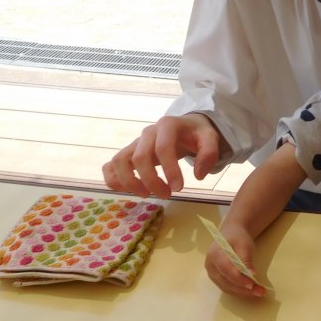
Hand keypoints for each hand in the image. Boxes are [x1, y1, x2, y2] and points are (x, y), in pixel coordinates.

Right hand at [101, 114, 224, 197]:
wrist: (185, 127)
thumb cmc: (196, 134)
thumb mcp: (210, 138)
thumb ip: (210, 154)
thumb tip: (199, 176)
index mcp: (168, 125)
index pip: (163, 148)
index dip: (169, 170)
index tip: (179, 189)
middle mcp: (147, 133)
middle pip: (139, 157)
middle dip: (151, 181)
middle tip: (167, 195)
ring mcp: (135, 143)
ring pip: (119, 161)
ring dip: (130, 182)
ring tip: (147, 194)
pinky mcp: (127, 153)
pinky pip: (110, 165)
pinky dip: (114, 180)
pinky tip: (128, 191)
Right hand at [204, 221, 266, 298]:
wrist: (231, 235)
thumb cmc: (238, 238)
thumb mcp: (245, 244)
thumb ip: (246, 259)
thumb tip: (252, 275)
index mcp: (215, 254)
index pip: (226, 269)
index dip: (238, 278)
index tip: (252, 284)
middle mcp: (210, 266)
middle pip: (226, 281)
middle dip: (244, 289)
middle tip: (260, 292)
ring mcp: (212, 274)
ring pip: (227, 287)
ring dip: (243, 292)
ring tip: (259, 292)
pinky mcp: (217, 279)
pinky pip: (228, 288)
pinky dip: (239, 291)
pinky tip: (251, 291)